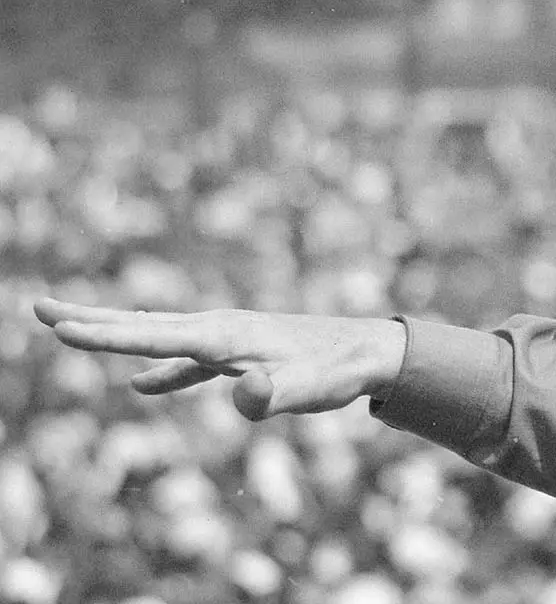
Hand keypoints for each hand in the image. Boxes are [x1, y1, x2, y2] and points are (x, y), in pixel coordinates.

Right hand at [33, 298, 406, 420]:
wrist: (367, 352)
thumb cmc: (335, 372)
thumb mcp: (304, 390)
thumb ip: (270, 395)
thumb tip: (242, 396)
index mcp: (223, 335)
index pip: (152, 335)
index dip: (104, 334)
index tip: (59, 327)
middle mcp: (219, 328)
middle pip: (143, 323)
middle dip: (91, 318)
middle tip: (38, 307)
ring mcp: (227, 338)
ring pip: (159, 336)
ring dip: (116, 334)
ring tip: (71, 330)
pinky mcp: (239, 353)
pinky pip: (186, 360)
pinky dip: (160, 368)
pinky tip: (139, 384)